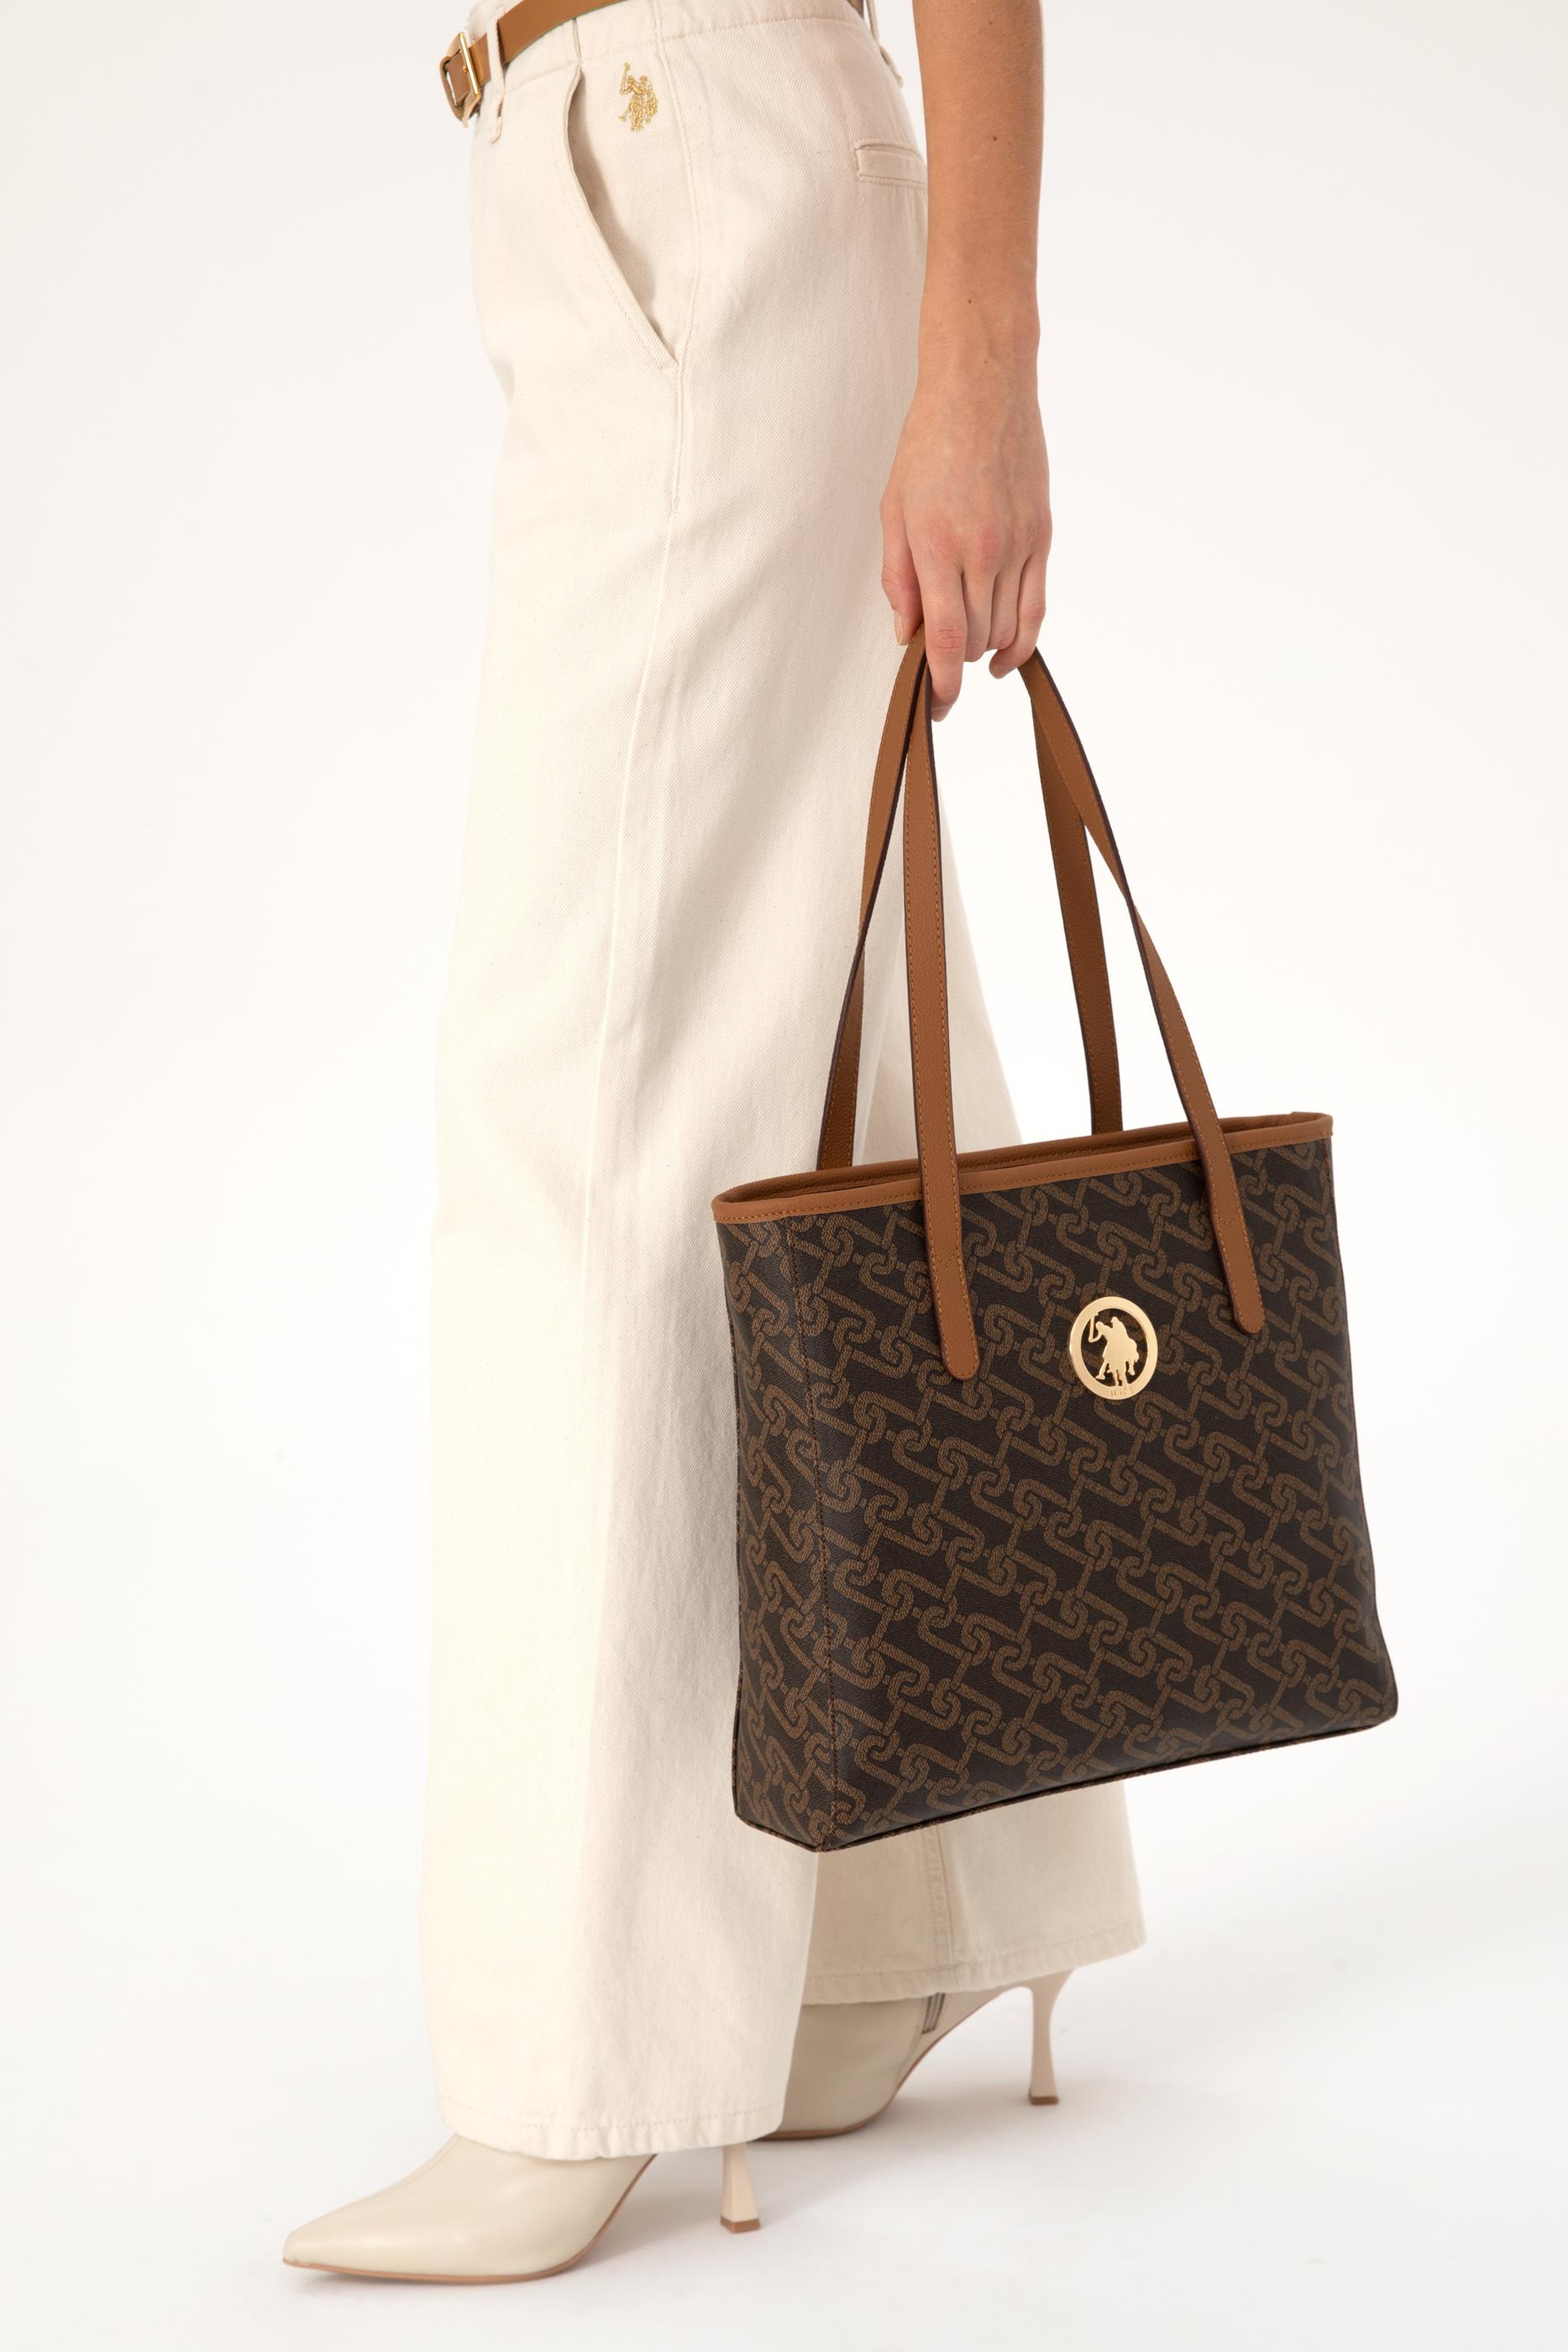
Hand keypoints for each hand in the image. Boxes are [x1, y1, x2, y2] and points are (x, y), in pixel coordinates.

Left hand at [879, 356, 1051, 717]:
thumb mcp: (894, 509)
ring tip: (965, 641)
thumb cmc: (930, 443)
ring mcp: (1018, 546)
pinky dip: (1022, 640)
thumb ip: (897, 576)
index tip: (935, 707)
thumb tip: (906, 634)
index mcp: (938, 545)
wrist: (983, 389)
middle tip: (936, 656)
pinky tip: (1006, 656)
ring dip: (984, 648)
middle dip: (955, 660)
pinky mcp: (1042, 537)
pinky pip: (1037, 607)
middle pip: (977, 640)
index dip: (942, 684)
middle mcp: (982, 551)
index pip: (947, 639)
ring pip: (1007, 629)